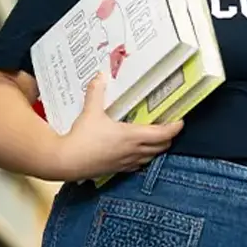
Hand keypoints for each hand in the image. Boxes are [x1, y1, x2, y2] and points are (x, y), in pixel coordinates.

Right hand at [54, 73, 183, 180]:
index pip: (162, 134)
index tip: (181, 121)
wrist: (66, 162)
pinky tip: (139, 153)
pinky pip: (138, 165)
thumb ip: (96, 92)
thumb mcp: (90, 111)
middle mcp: (133, 151)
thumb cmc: (81, 138)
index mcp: (131, 136)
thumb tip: (100, 76)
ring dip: (157, 148)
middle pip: (161, 147)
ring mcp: (126, 163)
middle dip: (169, 138)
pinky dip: (144, 158)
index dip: (174, 128)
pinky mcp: (117, 170)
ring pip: (151, 157)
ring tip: (158, 138)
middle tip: (170, 126)